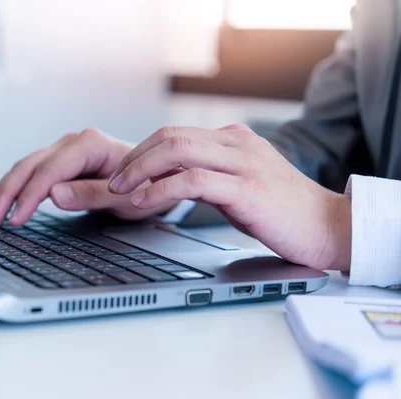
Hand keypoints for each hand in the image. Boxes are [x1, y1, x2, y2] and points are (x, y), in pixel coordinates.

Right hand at [0, 128, 179, 226]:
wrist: (161, 177)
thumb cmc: (148, 187)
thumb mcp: (125, 197)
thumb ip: (90, 195)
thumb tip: (53, 194)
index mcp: (90, 144)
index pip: (49, 172)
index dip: (28, 197)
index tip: (14, 220)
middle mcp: (74, 142)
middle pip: (29, 167)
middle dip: (5, 194)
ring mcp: (66, 150)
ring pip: (25, 168)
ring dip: (3, 192)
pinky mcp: (62, 161)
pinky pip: (32, 173)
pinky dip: (14, 189)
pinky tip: (0, 203)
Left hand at [108, 125, 351, 270]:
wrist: (329, 226)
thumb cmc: (280, 210)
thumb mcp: (237, 183)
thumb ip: (204, 174)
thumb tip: (162, 176)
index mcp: (233, 139)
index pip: (174, 134)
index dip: (141, 152)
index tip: (122, 174)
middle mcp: (237, 143)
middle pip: (170, 136)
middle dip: (133, 158)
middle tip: (113, 181)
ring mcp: (243, 163)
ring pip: (178, 150)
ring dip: (140, 169)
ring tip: (120, 190)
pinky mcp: (248, 189)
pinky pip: (194, 182)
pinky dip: (161, 190)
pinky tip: (144, 202)